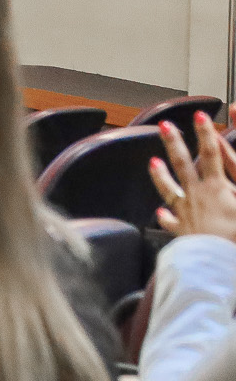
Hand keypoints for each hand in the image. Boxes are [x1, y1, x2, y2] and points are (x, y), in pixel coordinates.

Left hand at [150, 112, 235, 241]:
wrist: (216, 266)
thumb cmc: (235, 237)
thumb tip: (230, 183)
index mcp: (217, 188)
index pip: (213, 153)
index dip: (206, 132)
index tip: (200, 115)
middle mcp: (197, 196)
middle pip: (184, 164)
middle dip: (175, 142)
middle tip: (165, 126)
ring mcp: (187, 213)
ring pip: (170, 189)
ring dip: (161, 174)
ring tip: (153, 162)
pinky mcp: (183, 232)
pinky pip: (172, 222)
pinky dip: (167, 217)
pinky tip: (161, 212)